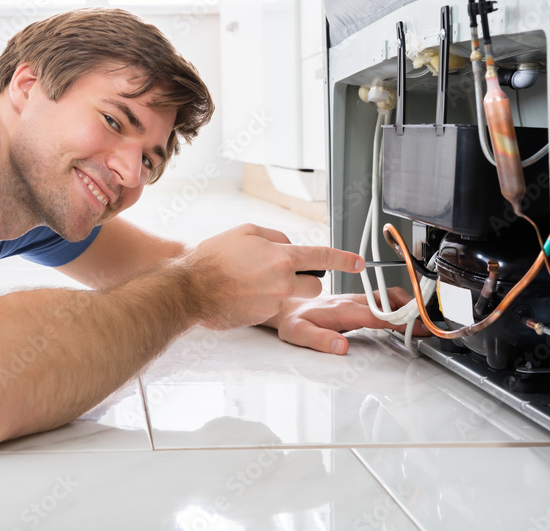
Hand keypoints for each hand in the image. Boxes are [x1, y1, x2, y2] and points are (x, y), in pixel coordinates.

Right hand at [182, 224, 364, 330]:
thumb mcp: (247, 232)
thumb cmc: (214, 257)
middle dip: (306, 278)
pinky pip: (275, 307)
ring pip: (295, 297)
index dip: (344, 259)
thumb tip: (289, 246)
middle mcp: (282, 281)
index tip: (358, 262)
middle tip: (283, 271)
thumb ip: (276, 238)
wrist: (191, 286)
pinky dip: (265, 299)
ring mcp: (273, 303)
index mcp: (282, 257)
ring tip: (257, 281)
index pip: (323, 257)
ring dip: (285, 290)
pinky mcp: (262, 317)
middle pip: (315, 284)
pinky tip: (245, 292)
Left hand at [261, 288, 429, 354]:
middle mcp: (351, 300)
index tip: (416, 327)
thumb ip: (320, 340)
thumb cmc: (291, 321)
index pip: (376, 315)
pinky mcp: (357, 301)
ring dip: (408, 305)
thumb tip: (342, 346)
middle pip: (388, 302)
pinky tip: (409, 313)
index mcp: (341, 309)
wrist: (285, 308)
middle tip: (430, 324)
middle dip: (411, 311)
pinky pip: (383, 298)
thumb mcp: (298, 334)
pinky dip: (399, 304)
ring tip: (426, 319)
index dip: (397, 321)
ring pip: (388, 296)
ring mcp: (355, 299)